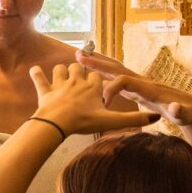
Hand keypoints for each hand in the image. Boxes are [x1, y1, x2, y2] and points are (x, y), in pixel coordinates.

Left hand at [29, 63, 147, 137]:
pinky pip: (38, 78)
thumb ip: (133, 119)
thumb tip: (157, 118)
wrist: (57, 124)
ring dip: (61, 72)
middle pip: (79, 69)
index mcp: (92, 87)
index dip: (97, 82)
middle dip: (80, 72)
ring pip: (60, 69)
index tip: (97, 90)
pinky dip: (36, 75)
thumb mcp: (111, 121)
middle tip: (79, 81)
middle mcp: (76, 81)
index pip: (97, 77)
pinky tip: (34, 71)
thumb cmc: (83, 122)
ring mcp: (59, 84)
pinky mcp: (44, 91)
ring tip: (62, 78)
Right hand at [74, 49, 191, 123]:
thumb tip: (174, 107)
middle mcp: (142, 82)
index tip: (103, 106)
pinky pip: (116, 79)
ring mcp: (139, 84)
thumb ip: (180, 111)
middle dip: (97, 63)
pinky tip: (92, 76)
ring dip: (98, 64)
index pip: (124, 81)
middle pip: (116, 68)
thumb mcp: (186, 115)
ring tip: (79, 58)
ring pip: (115, 71)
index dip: (111, 90)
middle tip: (78, 56)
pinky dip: (103, 75)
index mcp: (149, 88)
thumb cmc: (189, 114)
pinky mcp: (137, 89)